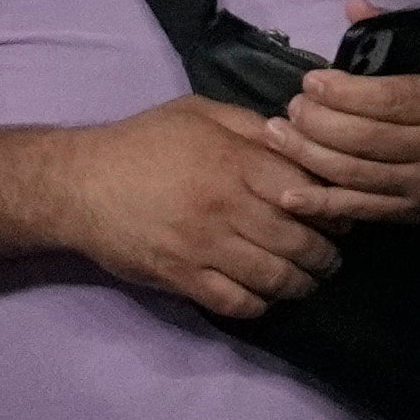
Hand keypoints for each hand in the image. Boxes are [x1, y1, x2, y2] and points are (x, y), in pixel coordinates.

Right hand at [43, 93, 344, 317]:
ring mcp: (203, 246)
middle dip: (325, 256)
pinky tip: (265, 298)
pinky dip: (259, 305)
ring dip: (299, 285)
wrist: (78, 185)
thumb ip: (253, 127)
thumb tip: (300, 141)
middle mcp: (226, 206)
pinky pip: (234, 302)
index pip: (307, 191)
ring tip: (307, 282)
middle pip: (298, 241)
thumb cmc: (143, 143)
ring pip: (273, 277)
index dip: (332, 208)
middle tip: (331, 259)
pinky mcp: (180, 277)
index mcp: (237, 161)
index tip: (341, 216)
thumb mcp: (200, 114)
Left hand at [270, 38, 419, 225]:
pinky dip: (320, 204)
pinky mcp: (410, 212)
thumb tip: (352, 6)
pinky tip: (287, 194)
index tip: (310, 81)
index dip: (343, 92)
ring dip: (308, 155)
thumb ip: (398, 30)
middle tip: (291, 107)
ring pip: (355, 173)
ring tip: (278, 135)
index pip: (389, 98)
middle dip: (318, 122)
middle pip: (365, 138)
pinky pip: (358, 208)